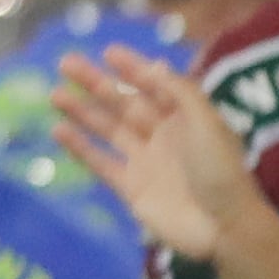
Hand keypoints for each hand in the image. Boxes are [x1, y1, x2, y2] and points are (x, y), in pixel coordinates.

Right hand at [52, 49, 257, 263]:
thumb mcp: (207, 123)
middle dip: (98, 83)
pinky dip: (80, 148)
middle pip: (125, 103)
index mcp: (187, 117)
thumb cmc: (221, 171)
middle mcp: (164, 135)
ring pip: (108, 129)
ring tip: (55, 93)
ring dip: (83, 111)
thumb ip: (182, 93)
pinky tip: (60, 130)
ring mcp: (146, 161)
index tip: (107, 51)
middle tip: (66, 63)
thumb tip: (155, 64)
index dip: (133, 67)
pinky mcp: (131, 188)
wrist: (223, 227)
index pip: (155, 85)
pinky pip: (101, 163)